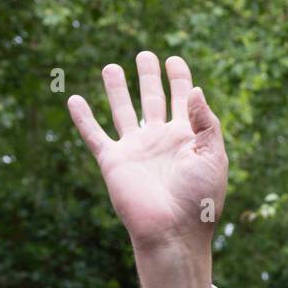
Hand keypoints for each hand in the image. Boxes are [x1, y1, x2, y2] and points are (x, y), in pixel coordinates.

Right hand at [67, 52, 227, 287]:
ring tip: (111, 67)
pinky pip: (94, 135)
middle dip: (149, 77)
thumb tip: (195, 90)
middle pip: (152, 99)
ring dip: (117, 89)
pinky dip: (83, 118)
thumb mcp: (213, 157)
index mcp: (186, 138)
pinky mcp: (114, 161)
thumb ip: (206, 123)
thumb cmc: (199, 199)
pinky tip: (74, 99)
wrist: (173, 232)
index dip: (180, 79)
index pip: (183, 101)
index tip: (175, 60)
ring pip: (122, 111)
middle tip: (146, 55)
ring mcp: (135, 150)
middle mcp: (159, 140)